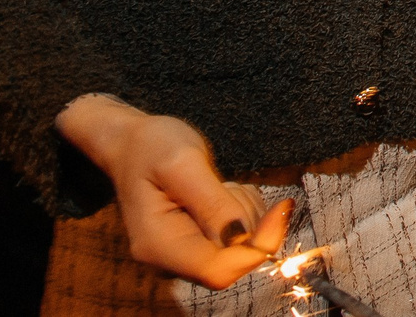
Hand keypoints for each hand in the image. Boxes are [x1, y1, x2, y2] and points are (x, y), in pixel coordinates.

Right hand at [56, 95, 291, 288]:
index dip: (257, 246)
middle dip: (249, 222)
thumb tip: (241, 238)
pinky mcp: (198, 246)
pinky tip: (221, 192)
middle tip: (227, 185)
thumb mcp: (183, 163)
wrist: (134, 145)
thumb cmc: (152, 148)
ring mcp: (183, 256)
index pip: (218, 270)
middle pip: (234, 261)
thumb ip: (212, 202)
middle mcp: (169, 261)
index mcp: (158, 246)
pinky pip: (239, 238)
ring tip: (218, 185)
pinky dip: (243, 211)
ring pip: (242, 248)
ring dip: (246, 212)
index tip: (281, 209)